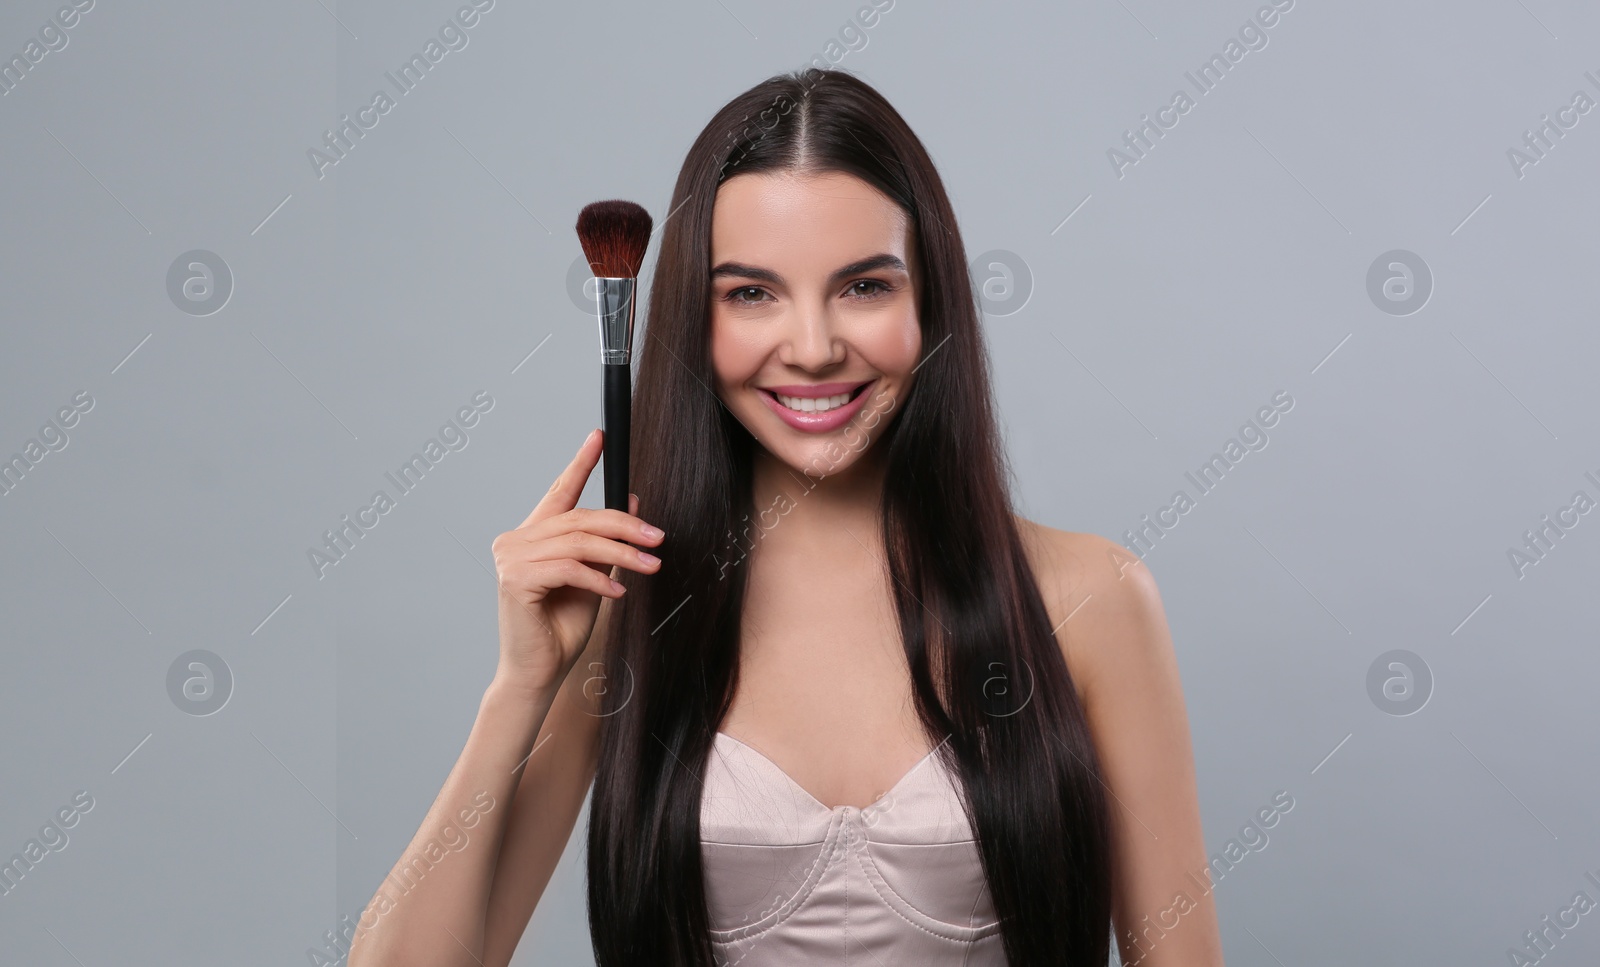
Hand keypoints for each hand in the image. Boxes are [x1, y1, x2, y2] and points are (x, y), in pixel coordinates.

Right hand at [489, 428, 662, 693]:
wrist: (539, 671)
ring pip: (577, 542)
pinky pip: (567, 568)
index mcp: (533, 535)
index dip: (581, 463)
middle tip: (658, 537)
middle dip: (624, 525)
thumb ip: (605, 543)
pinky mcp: (515, 580)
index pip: (560, 491)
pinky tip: (619, 591)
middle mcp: (516, 540)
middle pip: (579, 519)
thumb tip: (634, 503)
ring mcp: (511, 559)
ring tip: (651, 566)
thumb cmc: (562, 627)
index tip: (600, 437)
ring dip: (621, 553)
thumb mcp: (594, 576)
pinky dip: (598, 578)